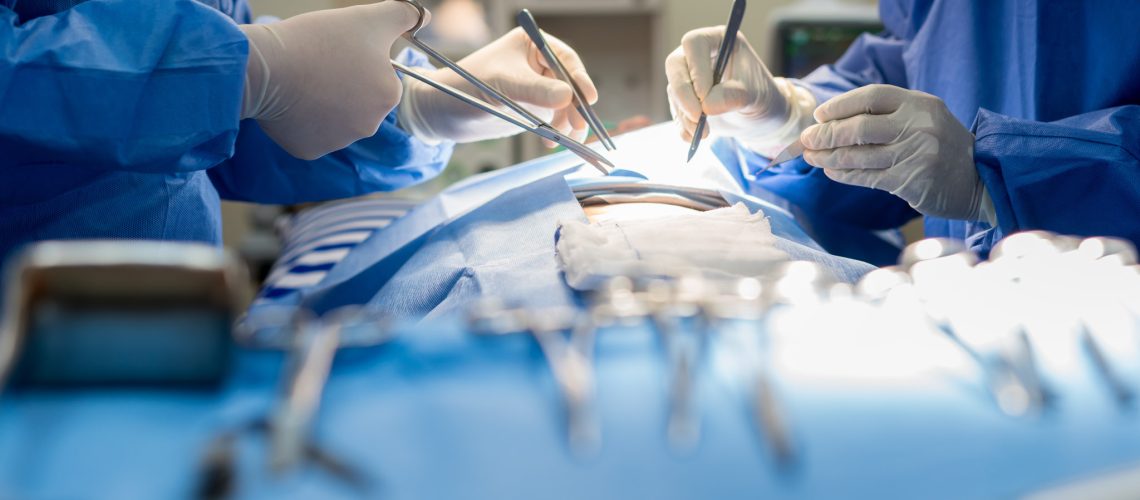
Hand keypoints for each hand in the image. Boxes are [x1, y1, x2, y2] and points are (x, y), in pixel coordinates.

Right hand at [239, 1, 423, 159]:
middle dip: (342, 84)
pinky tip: (290, 100)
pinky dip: (301, 118)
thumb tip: (424, 18)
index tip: (336, 51)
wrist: (264, 69)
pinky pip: (310, 132)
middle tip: (318, 65)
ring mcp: (339, 142)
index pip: (377, 75)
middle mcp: (369, 127)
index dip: (357, 59)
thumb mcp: (367, 19)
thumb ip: (402, 15)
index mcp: (387, 96)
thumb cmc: (318, 41)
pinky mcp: (311, 150)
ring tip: (302, 80)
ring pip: (334, 117)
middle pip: (357, 99)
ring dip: (322, 101)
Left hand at [398, 27, 598, 144]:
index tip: (589, 98)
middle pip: (571, 84)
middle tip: (578, 126)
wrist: (443, 112)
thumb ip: (535, 91)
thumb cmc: (466, 87)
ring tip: (565, 139)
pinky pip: (555, 120)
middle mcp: (538, 64)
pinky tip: (551, 143)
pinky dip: (558, 132)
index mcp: (531, 45)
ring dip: (569, 123)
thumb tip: (569, 96)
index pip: (565, 60)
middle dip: (577, 107)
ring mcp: (537, 88)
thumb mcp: (503, 86)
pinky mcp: (533, 109)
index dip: (579, 79)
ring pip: (567, 105)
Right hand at [665, 27, 815, 155]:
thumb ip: (733, 96)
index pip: (694, 44)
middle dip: (683, 94)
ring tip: (704, 133)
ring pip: (673, 91)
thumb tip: (706, 106)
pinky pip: (675, 110)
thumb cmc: (761, 96)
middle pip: (675, 65)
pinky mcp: (683, 99)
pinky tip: (694, 138)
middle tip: (697, 117)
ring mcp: (688, 77)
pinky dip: (682, 126)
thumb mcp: (754, 95)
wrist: (759, 116)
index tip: (704, 95)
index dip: (695, 68)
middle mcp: (698, 55)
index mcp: (717, 40)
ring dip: (686, 115)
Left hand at [801, 85, 992, 221]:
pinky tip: (831, 171)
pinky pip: (867, 176)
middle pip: (859, 127)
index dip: (841, 105)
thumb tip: (834, 121)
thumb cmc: (943, 147)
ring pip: (859, 154)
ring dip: (828, 156)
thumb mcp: (924, 118)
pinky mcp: (910, 180)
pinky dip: (844, 174)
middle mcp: (918, 124)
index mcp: (919, 103)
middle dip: (826, 134)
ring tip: (811, 157)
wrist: (981, 179)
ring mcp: (915, 153)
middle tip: (806, 140)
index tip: (819, 115)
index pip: (871, 95)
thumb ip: (888, 116)